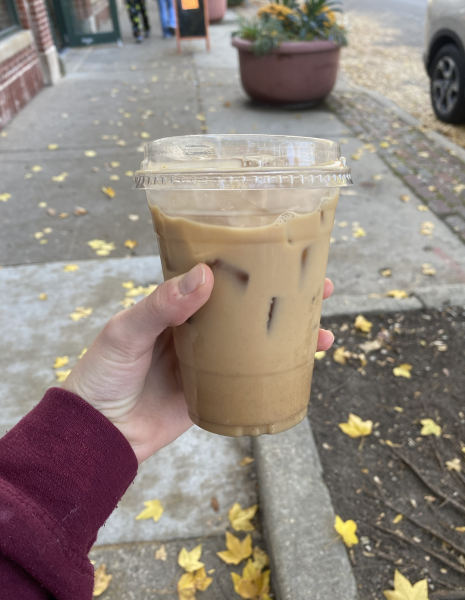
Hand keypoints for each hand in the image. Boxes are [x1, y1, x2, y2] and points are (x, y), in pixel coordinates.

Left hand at [63, 265, 334, 462]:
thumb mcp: (126, 333)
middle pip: (249, 308)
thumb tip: (205, 275)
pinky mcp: (216, 390)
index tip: (283, 254)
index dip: (251, 265)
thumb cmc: (103, 375)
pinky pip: (252, 378)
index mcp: (178, 306)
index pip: (221, 277)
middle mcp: (200, 329)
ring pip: (258, 341)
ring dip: (291, 336)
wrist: (100, 434)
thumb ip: (161, 305)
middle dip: (285, 298)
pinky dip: (278, 372)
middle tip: (321, 289)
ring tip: (323, 333)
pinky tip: (301, 367)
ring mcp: (211, 360)